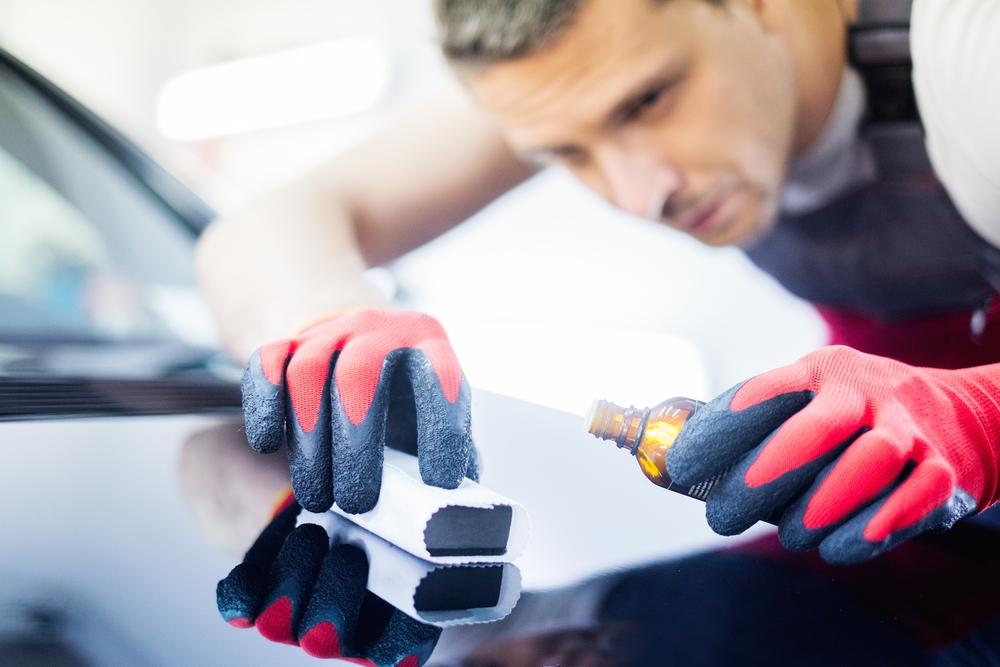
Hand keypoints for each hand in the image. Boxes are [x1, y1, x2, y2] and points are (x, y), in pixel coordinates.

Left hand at [217, 496, 440, 664]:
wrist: (326, 490)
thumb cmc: (389, 497)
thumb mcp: (425, 498)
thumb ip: (449, 498)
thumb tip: (475, 473)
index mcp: (393, 616)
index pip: (401, 650)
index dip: (399, 643)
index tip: (400, 615)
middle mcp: (344, 628)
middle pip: (330, 641)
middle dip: (337, 597)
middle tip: (350, 552)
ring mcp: (296, 616)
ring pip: (283, 625)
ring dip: (294, 580)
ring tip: (313, 534)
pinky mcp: (256, 595)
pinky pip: (240, 607)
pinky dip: (241, 596)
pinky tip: (248, 580)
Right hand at [242, 309, 476, 513]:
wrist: (358, 340)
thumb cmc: (407, 395)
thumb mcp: (437, 411)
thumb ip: (455, 450)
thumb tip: (463, 509)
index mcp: (428, 344)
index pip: (441, 379)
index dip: (442, 431)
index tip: (438, 483)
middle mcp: (378, 329)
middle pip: (360, 376)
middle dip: (356, 446)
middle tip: (358, 503)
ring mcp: (329, 333)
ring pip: (307, 373)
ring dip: (308, 441)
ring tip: (317, 497)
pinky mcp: (287, 342)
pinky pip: (266, 363)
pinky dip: (263, 405)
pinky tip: (267, 445)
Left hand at [667, 346, 999, 563]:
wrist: (962, 414)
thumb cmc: (858, 415)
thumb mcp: (813, 397)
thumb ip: (761, 427)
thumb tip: (688, 470)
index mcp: (820, 372)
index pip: (763, 393)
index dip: (718, 431)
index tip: (682, 465)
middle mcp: (865, 393)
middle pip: (815, 429)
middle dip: (762, 477)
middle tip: (722, 516)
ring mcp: (909, 429)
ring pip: (870, 461)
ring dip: (820, 505)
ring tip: (790, 533)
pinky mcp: (944, 470)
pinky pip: (912, 497)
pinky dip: (873, 527)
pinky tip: (838, 547)